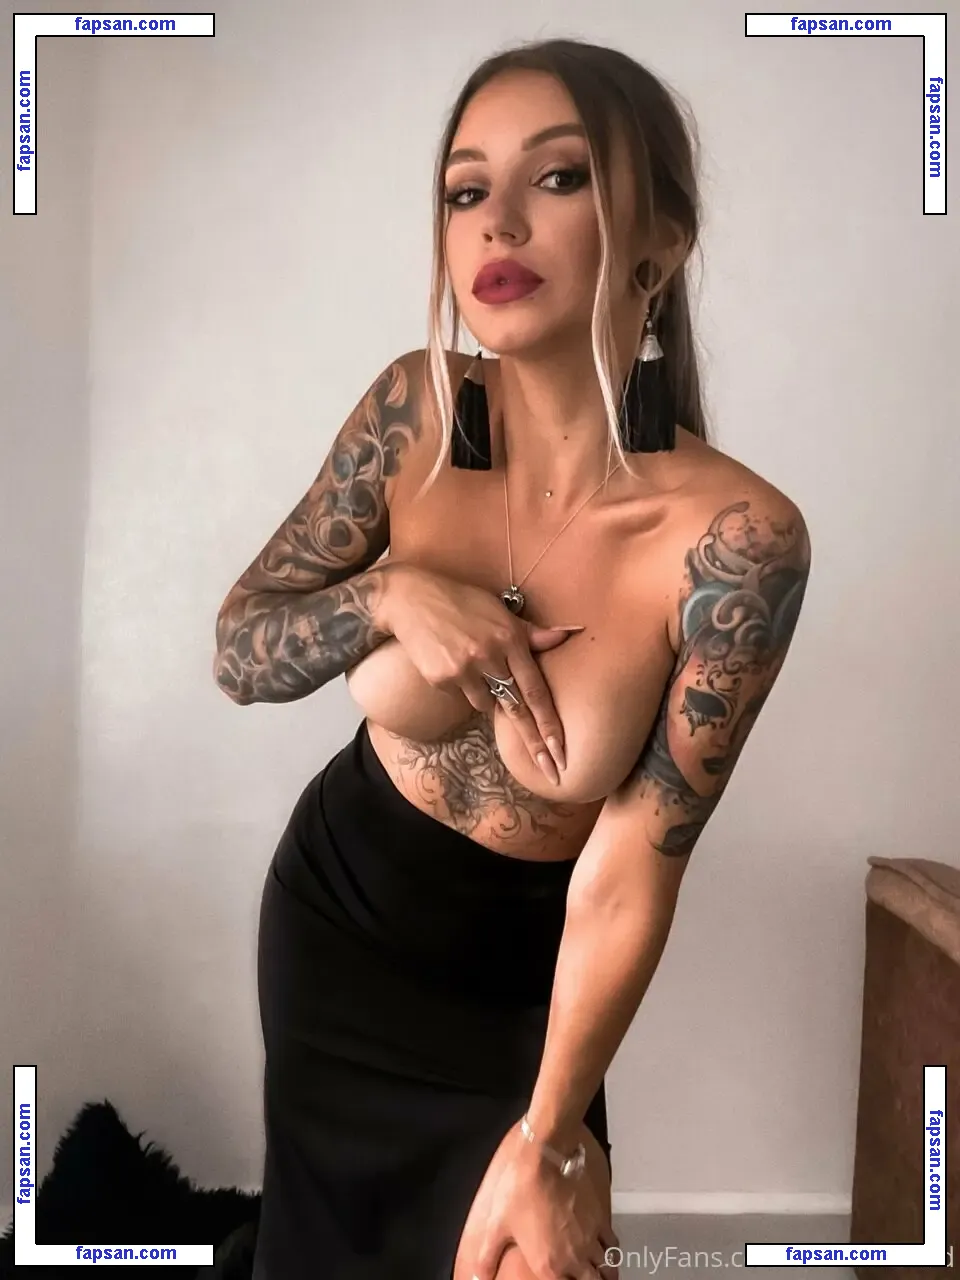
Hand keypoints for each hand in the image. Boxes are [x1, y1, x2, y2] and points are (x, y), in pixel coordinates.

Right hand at [380, 564, 579, 781]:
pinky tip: (450, 661)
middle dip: (535, 743)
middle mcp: (490, 655)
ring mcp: (464, 668)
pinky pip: (460, 696)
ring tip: (471, 663)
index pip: (536, 689)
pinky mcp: (442, 678)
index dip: (550, 723)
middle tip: (552, 771)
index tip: (562, 750)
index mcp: (510, 638)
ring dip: (485, 694)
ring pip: (485, 703)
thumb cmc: (462, 602)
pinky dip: (460, 685)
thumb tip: (571, 633)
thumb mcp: (501, 612)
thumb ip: (534, 633)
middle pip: (518, 709)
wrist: (411, 599)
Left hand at [464, 1119, 618, 1279]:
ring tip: (601, 1272)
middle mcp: (576, 1256)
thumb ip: (486, 1257)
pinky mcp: (601, 1216)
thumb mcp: (495, 1224)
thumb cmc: (519, 1188)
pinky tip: (605, 1246)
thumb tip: (478, 1277)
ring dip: (605, 1272)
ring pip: (608, 1265)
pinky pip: (613, 1242)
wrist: (547, 1154)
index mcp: (550, 1265)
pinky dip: (611, 1249)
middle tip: (590, 1279)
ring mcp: (592, 1236)